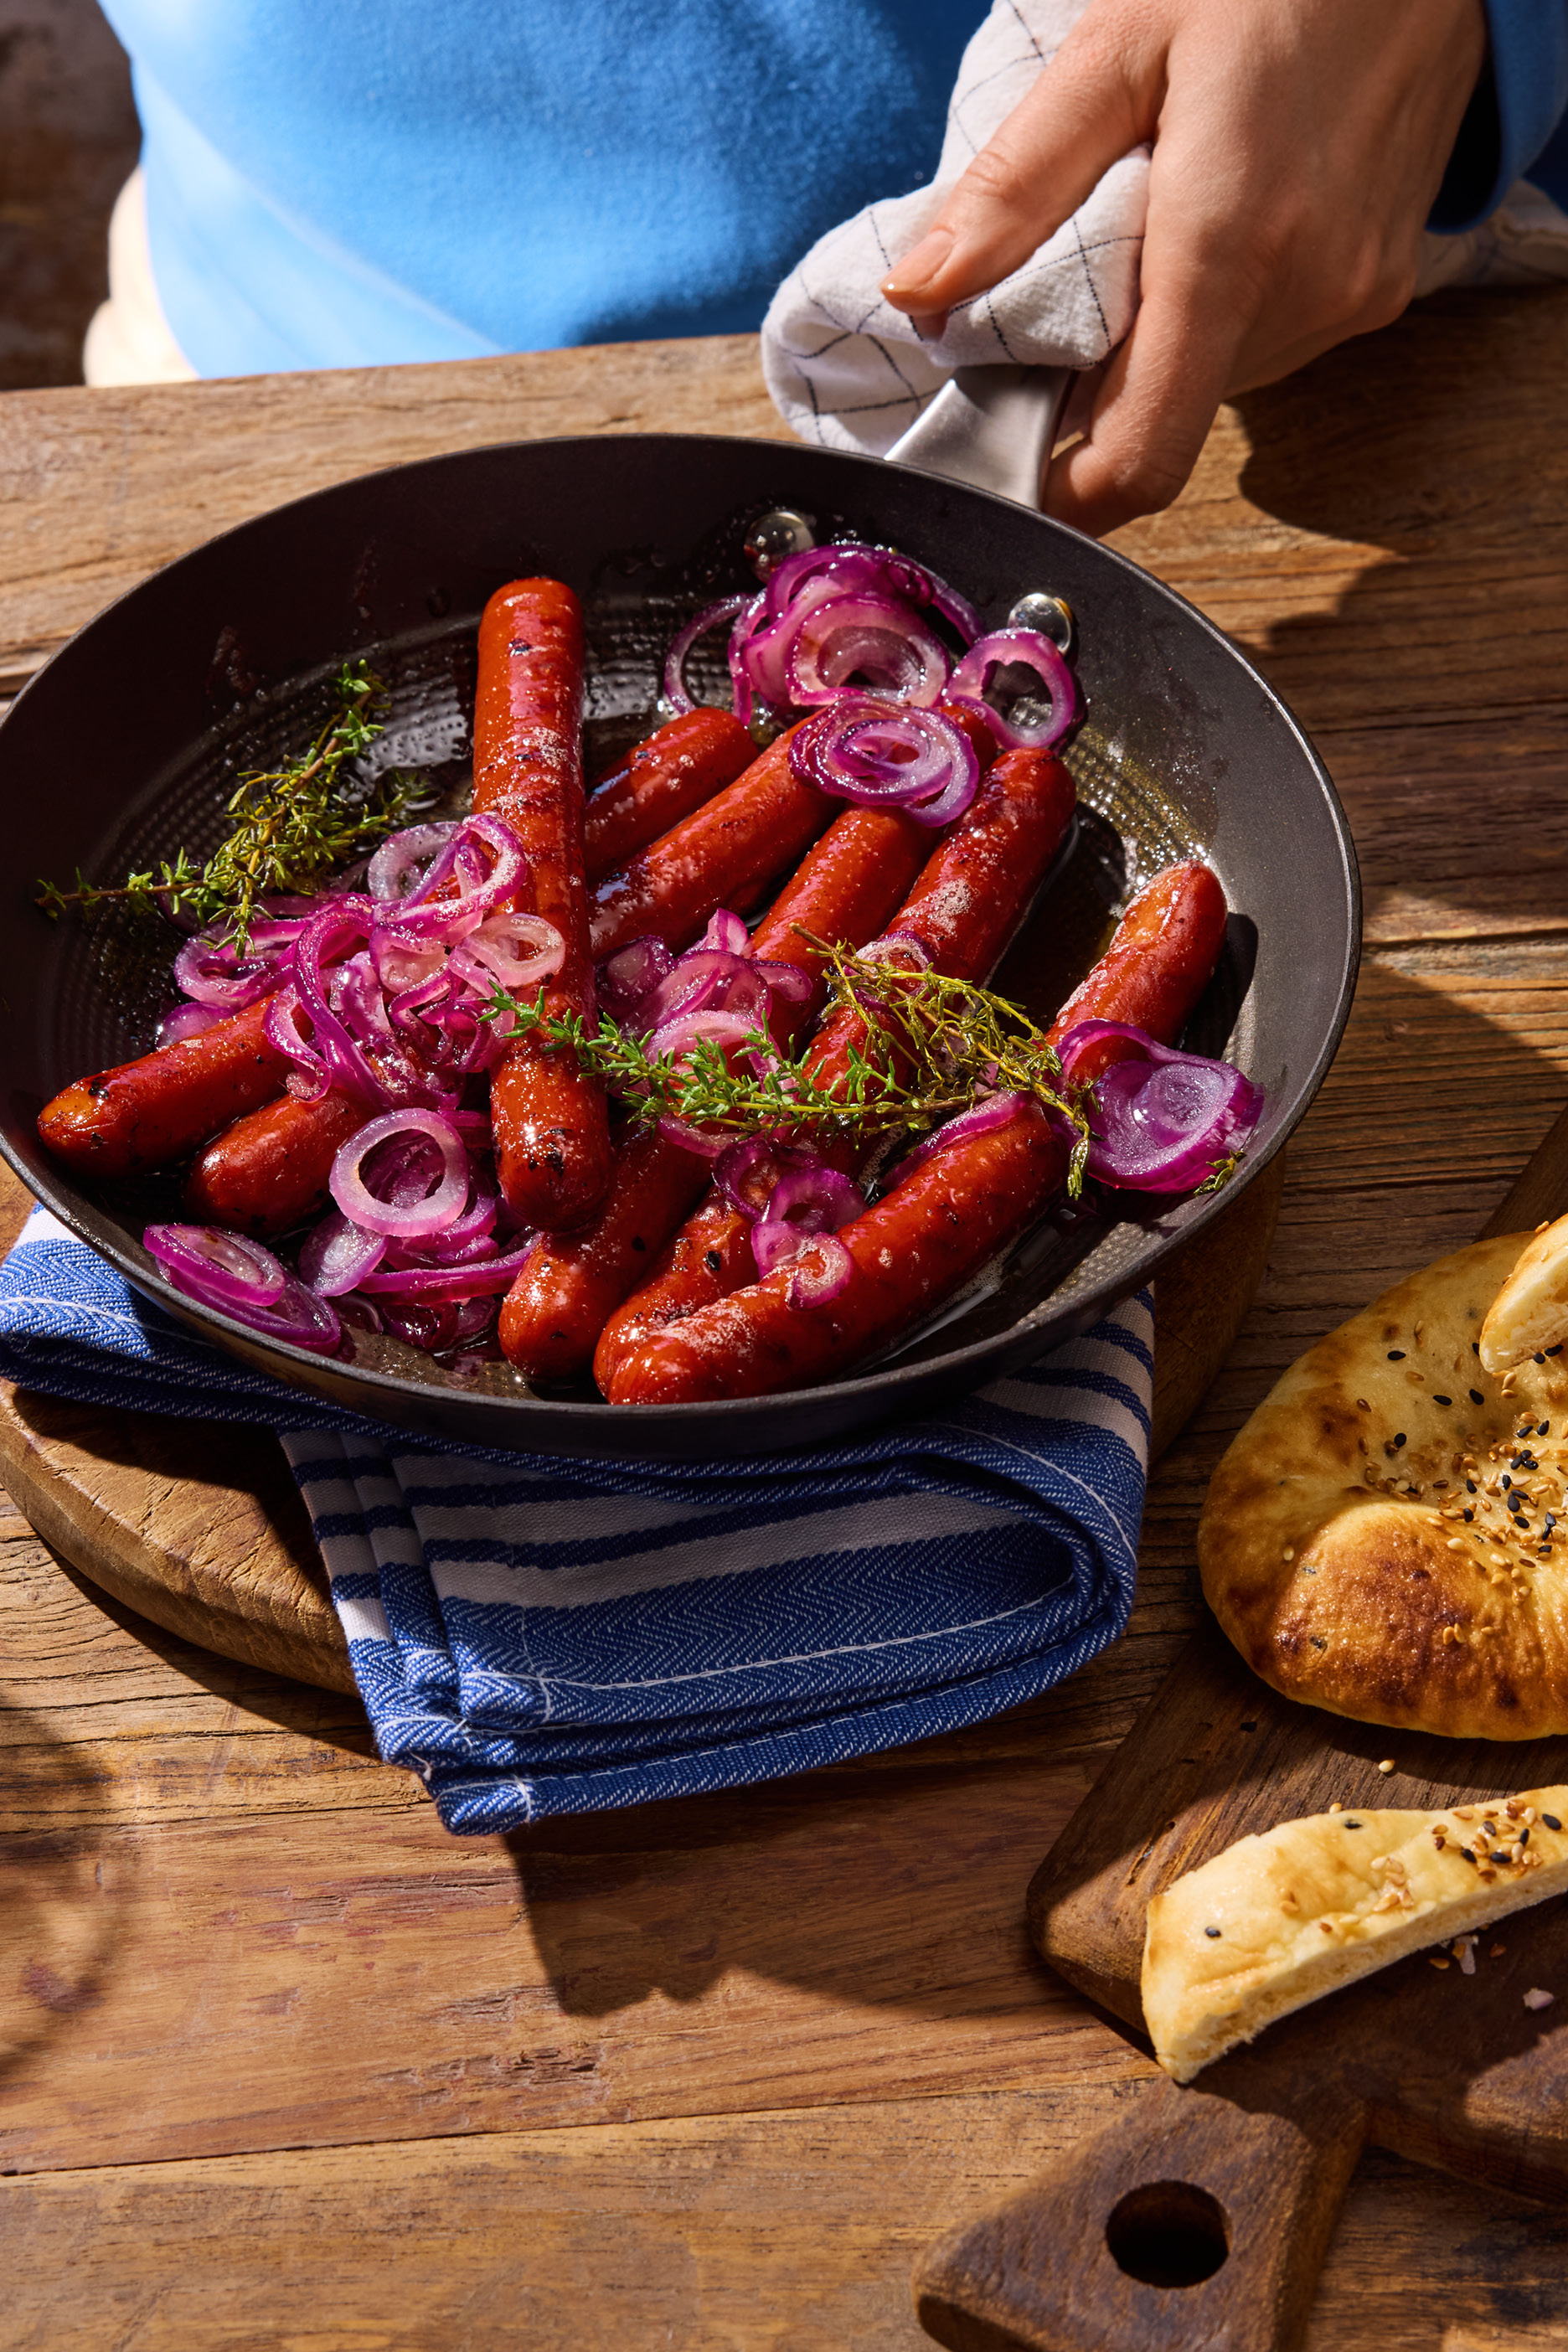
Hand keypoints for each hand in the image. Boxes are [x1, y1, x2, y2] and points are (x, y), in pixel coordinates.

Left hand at [880, 0, 1485, 535]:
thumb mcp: (1118, 44)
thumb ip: (1016, 185)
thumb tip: (917, 292)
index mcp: (1229, 246)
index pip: (1141, 456)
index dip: (1068, 496)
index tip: (1014, 475)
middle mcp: (1303, 295)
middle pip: (1164, 416)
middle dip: (1096, 385)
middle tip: (1063, 295)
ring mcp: (1350, 300)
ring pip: (1210, 384)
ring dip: (1158, 345)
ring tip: (1149, 236)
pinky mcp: (1377, 292)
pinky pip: (1264, 347)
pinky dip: (1213, 316)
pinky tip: (1214, 228)